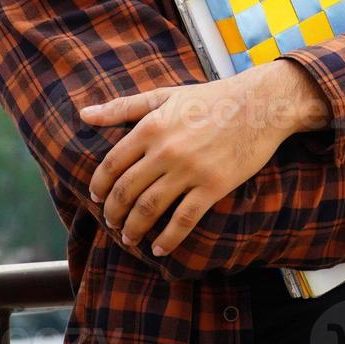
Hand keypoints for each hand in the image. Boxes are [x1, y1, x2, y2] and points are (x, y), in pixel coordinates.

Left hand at [79, 59, 330, 255]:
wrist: (260, 105)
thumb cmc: (211, 98)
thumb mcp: (164, 95)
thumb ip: (123, 107)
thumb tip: (84, 114)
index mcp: (151, 127)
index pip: (112, 164)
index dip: (100, 185)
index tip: (96, 197)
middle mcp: (166, 150)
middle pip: (127, 190)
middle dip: (113, 211)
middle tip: (110, 222)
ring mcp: (190, 170)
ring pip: (150, 208)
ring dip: (134, 228)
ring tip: (128, 237)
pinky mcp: (213, 186)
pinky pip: (184, 219)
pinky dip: (168, 238)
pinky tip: (159, 248)